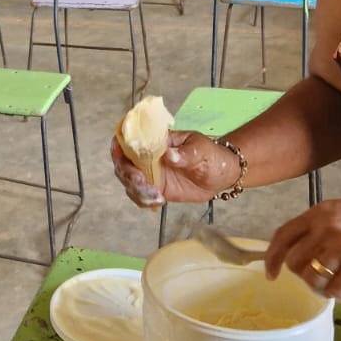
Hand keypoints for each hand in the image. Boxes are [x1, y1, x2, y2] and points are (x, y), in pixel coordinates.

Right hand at [110, 130, 241, 208]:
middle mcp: (149, 157)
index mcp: (157, 141)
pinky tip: (158, 201)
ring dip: (136, 190)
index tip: (122, 157)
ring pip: (129, 182)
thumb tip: (169, 155)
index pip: (130, 138)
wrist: (222, 175)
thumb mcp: (201, 150)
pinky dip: (143, 201)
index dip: (119, 146)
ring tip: (156, 195)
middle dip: (127, 174)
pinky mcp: (156, 189)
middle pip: (123, 163)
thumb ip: (184, 153)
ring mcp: (151, 174)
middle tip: (142, 181)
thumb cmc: (212, 155)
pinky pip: (140, 196)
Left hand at [266, 197, 340, 301]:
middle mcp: (328, 227)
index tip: (271, 273)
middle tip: (319, 279)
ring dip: (324, 287)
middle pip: (295, 262)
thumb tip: (305, 250)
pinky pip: (338, 291)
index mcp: (322, 211)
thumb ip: (324, 226)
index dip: (272, 257)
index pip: (283, 235)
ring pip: (314, 279)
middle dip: (302, 275)